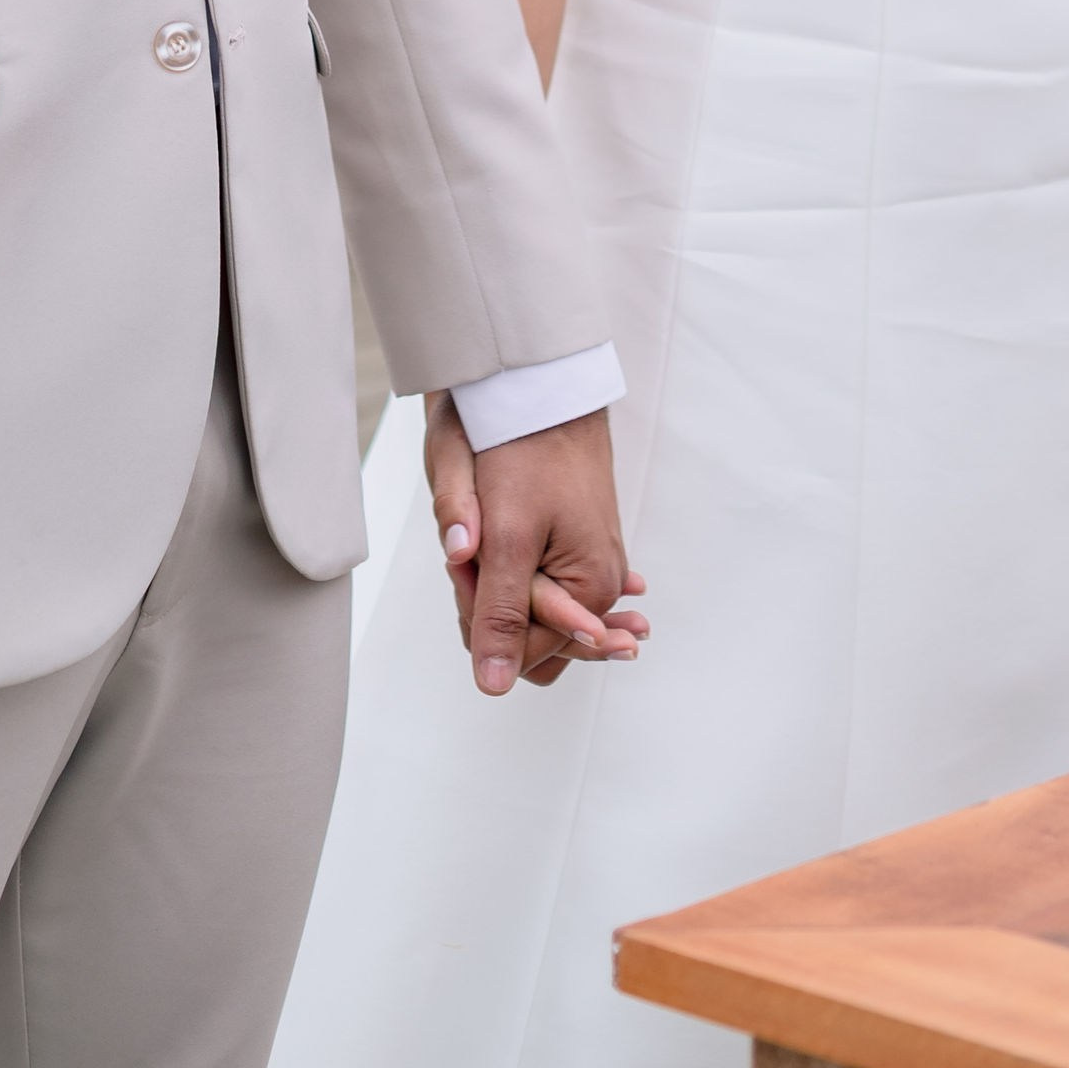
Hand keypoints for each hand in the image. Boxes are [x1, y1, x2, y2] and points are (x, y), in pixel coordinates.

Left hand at [423, 397, 646, 694]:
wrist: (539, 382)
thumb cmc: (524, 448)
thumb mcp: (506, 535)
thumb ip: (499, 613)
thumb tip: (491, 685)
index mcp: (593, 589)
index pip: (522, 653)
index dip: (480, 613)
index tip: (468, 562)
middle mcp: (600, 582)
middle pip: (527, 633)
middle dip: (490, 600)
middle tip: (474, 546)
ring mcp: (589, 560)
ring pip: (524, 603)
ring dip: (496, 578)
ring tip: (483, 525)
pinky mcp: (574, 540)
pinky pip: (536, 577)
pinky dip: (513, 568)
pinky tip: (500, 550)